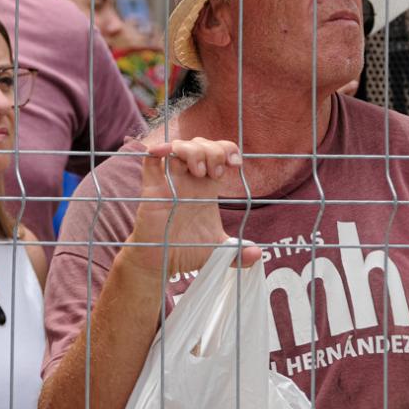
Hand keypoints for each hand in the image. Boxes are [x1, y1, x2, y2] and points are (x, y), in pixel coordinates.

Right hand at [126, 138, 259, 276]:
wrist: (162, 263)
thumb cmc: (188, 251)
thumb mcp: (219, 252)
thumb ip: (238, 254)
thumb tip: (257, 253)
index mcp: (207, 187)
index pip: (218, 153)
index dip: (228, 150)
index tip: (235, 165)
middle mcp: (190, 179)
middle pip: (201, 144)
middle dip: (213, 151)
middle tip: (216, 173)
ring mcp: (171, 181)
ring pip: (179, 146)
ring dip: (191, 151)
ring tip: (199, 171)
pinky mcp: (152, 188)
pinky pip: (150, 160)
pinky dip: (157, 149)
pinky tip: (165, 153)